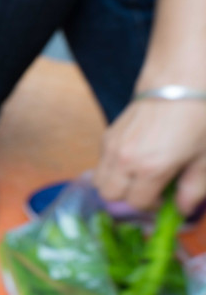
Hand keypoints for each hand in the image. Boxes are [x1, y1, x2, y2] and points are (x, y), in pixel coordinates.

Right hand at [94, 100, 205, 214]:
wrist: (178, 83)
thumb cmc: (197, 118)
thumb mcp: (204, 158)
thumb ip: (193, 189)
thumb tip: (182, 210)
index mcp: (150, 169)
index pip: (137, 203)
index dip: (152, 205)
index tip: (164, 196)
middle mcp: (124, 160)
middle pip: (109, 196)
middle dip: (127, 198)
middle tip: (148, 188)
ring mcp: (112, 146)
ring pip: (99, 181)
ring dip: (115, 184)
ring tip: (136, 175)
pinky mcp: (107, 135)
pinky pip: (101, 162)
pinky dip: (112, 167)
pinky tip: (133, 157)